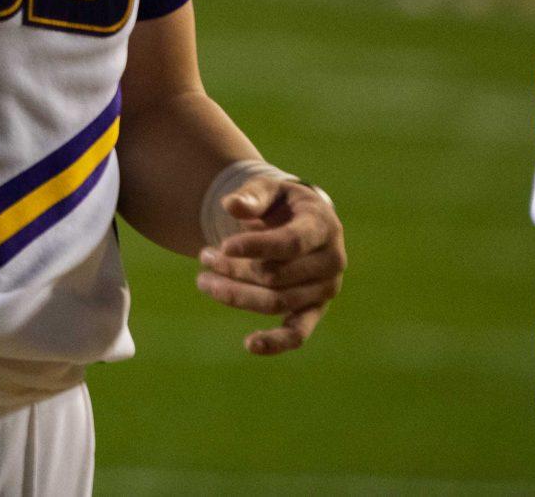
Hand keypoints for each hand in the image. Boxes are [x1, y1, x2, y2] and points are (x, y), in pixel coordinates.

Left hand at [195, 176, 344, 355]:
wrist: (303, 222)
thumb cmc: (282, 203)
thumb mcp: (270, 189)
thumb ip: (252, 195)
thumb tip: (231, 204)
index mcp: (323, 226)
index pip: (290, 243)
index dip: (255, 246)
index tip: (222, 246)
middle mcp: (331, 261)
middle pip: (276, 275)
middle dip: (234, 268)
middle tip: (203, 256)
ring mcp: (325, 289)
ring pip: (277, 302)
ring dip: (236, 295)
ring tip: (203, 281)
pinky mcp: (314, 310)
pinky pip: (298, 333)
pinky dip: (275, 342)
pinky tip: (250, 345)